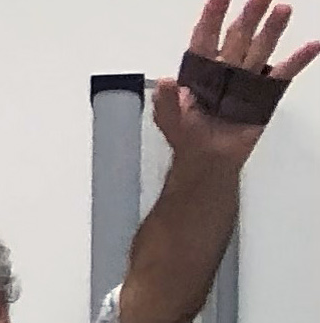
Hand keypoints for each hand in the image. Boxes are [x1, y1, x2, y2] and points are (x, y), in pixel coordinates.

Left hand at [156, 0, 319, 164]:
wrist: (207, 158)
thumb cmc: (186, 136)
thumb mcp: (168, 117)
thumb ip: (166, 99)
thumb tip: (166, 81)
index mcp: (200, 70)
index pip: (206, 38)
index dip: (211, 17)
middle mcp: (225, 69)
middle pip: (238, 36)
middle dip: (249, 15)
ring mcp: (245, 79)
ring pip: (260, 47)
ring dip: (272, 29)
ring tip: (282, 9)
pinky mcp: (263, 93)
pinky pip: (283, 73)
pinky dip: (298, 59)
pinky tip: (311, 45)